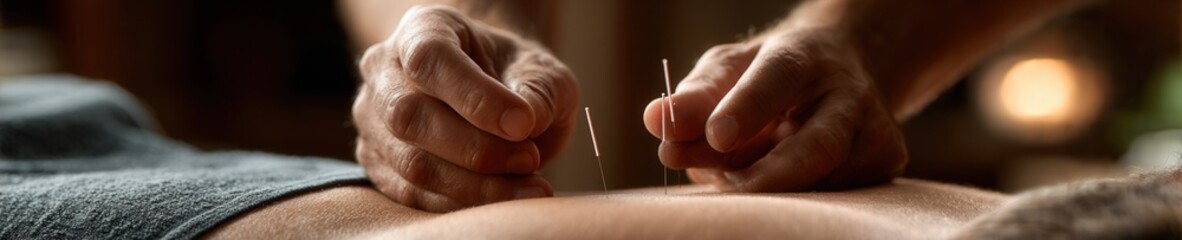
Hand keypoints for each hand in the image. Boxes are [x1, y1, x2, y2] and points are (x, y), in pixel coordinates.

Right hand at [353, 5, 577, 211]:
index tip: (523, 124)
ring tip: (529, 186)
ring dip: (475, 185)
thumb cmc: (516, 77)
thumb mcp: (543, 73)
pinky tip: (504, 197)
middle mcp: (384, 70)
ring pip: (410, 163)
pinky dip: (462, 203)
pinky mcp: (377, 163)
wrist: (494, 97)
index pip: (430, 60)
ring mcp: (373, 119)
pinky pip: (412, 195)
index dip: (474, 97)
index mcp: (423, 29)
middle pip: (409, 116)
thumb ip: (538, 92)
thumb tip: (525, 123)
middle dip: (476, 149)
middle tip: (530, 159)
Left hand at [643, 27, 905, 191]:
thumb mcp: (727, 74)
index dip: (748, 107)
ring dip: (770, 187)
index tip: (716, 135)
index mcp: (804, 56)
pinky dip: (795, 196)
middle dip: (770, 175)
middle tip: (727, 190)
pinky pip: (833, 197)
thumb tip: (657, 121)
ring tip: (738, 176)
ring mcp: (875, 133)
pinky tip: (779, 180)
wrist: (839, 77)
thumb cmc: (766, 77)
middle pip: (818, 145)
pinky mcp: (886, 164)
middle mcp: (849, 93)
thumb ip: (694, 99)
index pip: (778, 77)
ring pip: (820, 181)